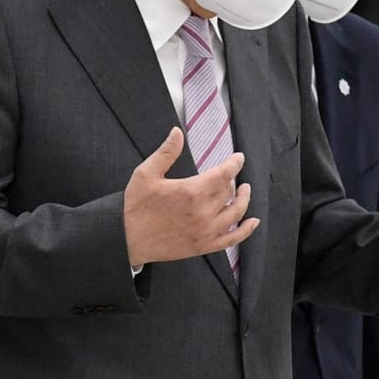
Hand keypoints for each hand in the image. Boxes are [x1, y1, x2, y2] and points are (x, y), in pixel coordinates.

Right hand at [123, 129, 257, 266]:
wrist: (126, 238)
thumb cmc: (135, 206)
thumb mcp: (146, 174)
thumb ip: (166, 152)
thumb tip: (177, 132)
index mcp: (191, 191)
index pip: (223, 173)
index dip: (234, 163)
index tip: (238, 158)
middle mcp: (203, 211)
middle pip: (229, 192)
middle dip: (232, 180)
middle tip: (229, 175)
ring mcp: (206, 230)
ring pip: (236, 212)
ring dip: (244, 200)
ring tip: (245, 191)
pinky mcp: (204, 245)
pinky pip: (233, 238)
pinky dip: (246, 230)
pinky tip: (252, 222)